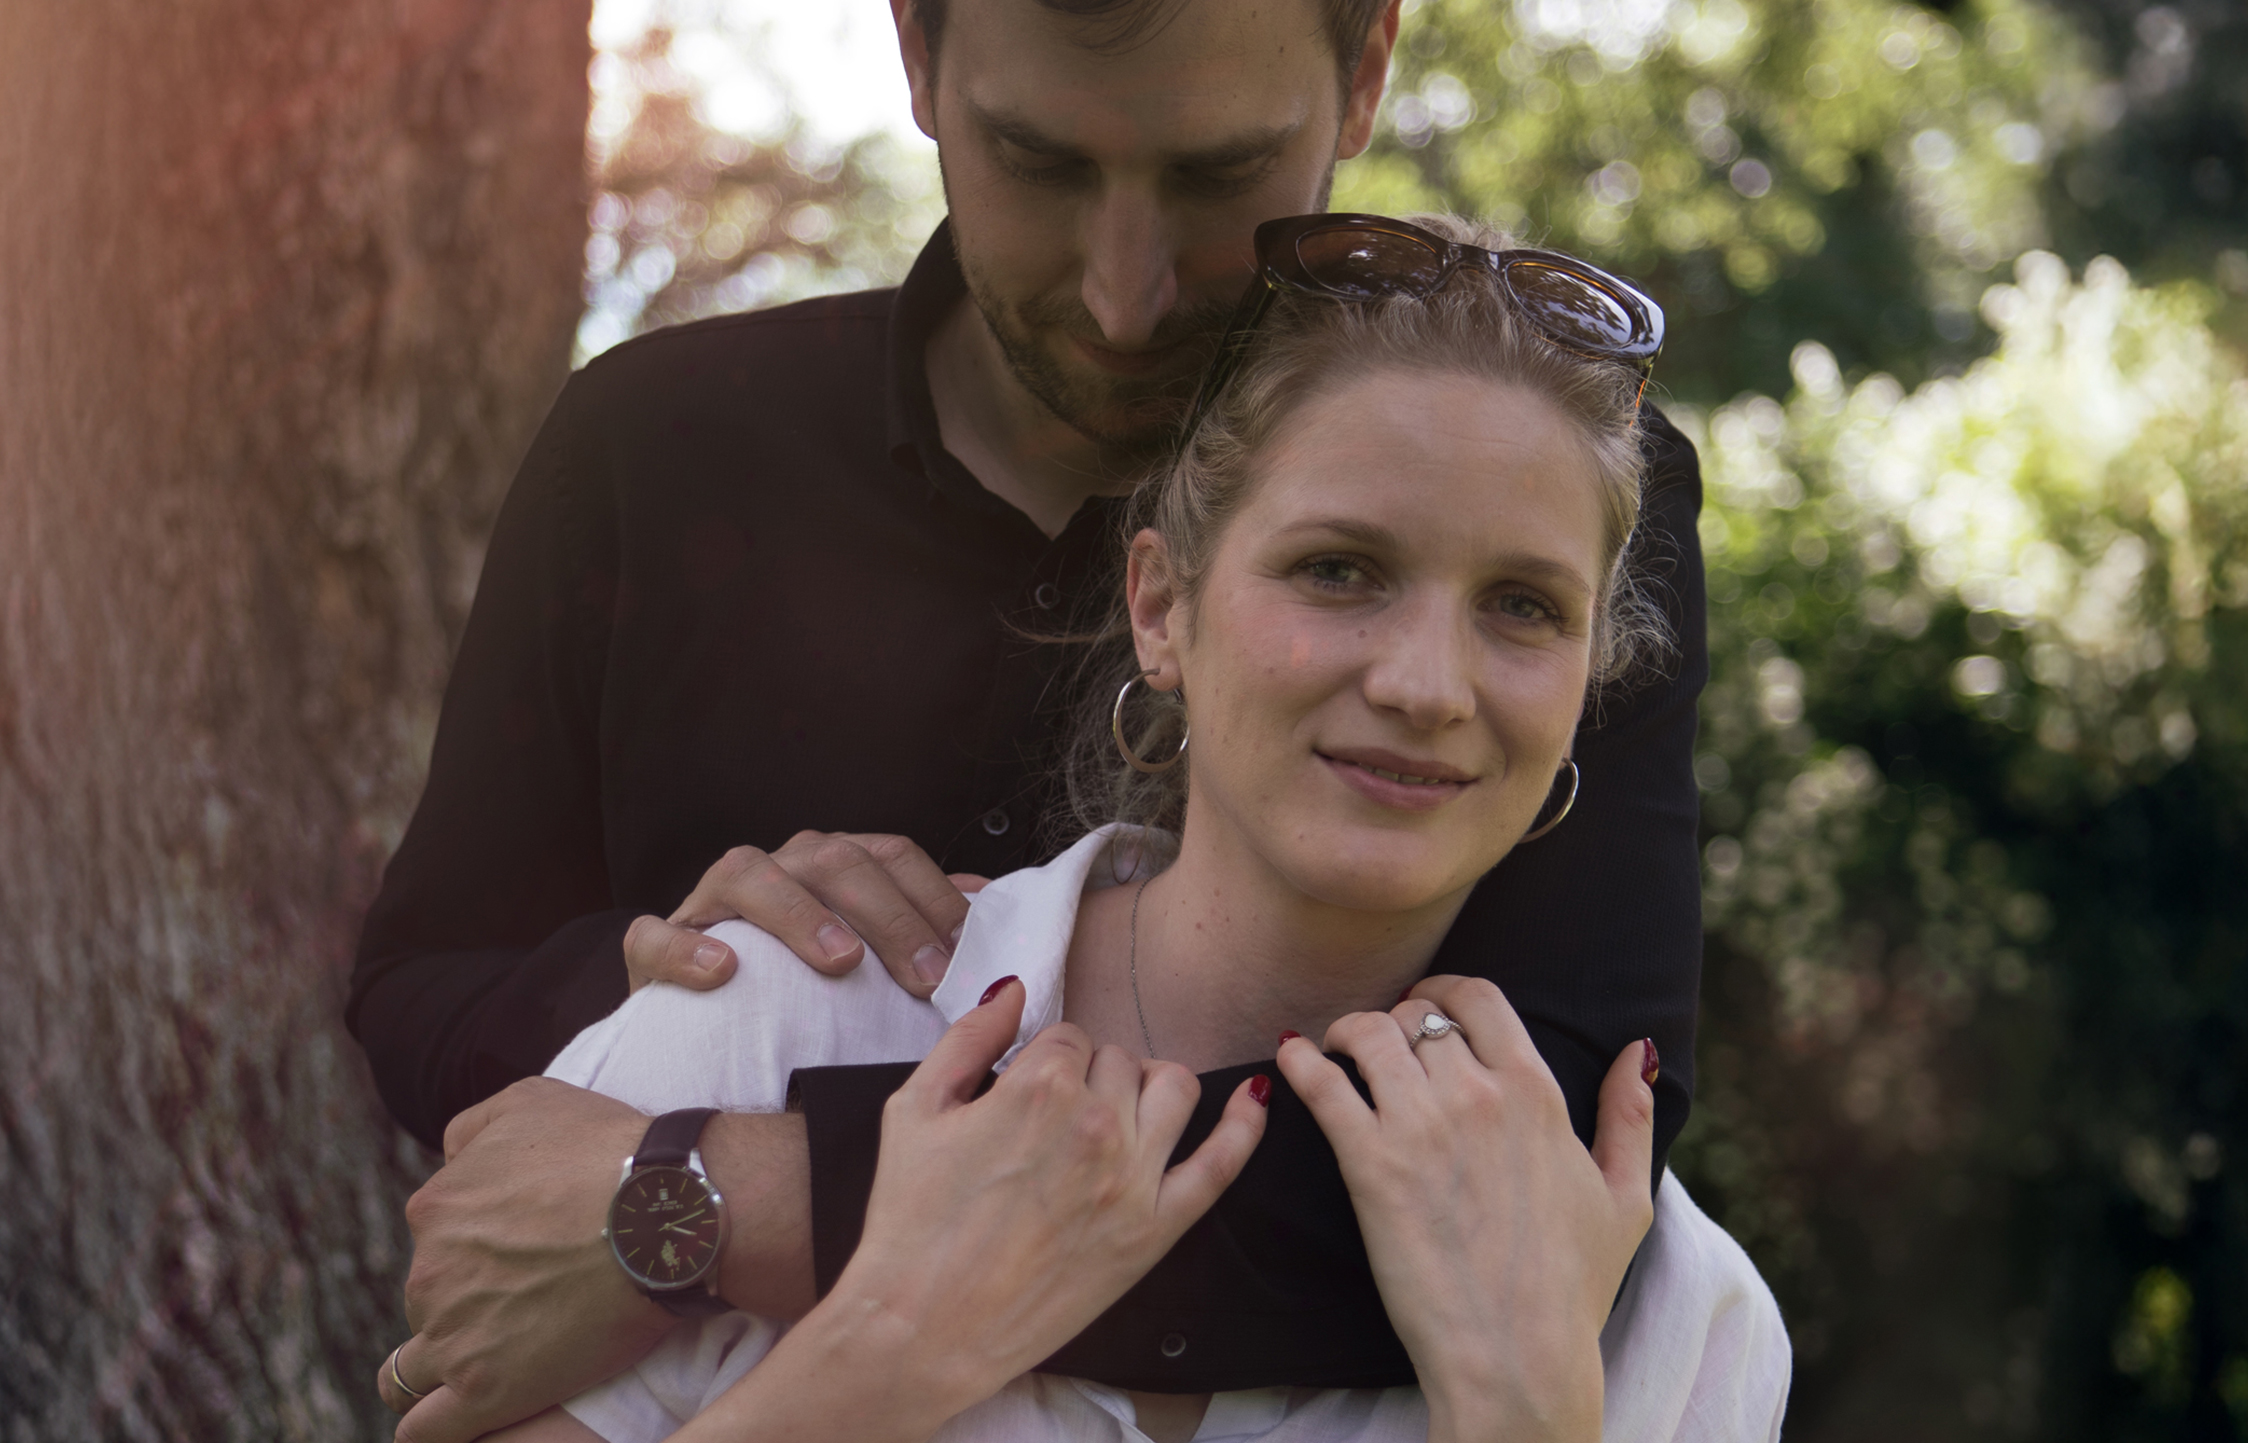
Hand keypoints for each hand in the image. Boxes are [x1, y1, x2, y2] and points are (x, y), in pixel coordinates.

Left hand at [376, 1080, 815, 1441]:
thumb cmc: (611, 1150)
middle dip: (466, 1306)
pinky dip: (436, 1427)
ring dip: (448, 1366)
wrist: (668, 1212)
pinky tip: (467, 1415)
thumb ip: (471, 1128)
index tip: (525, 1256)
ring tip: (502, 1361)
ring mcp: (454, 1336)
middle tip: (531, 1302)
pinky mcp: (484, 1390)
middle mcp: (430, 1273)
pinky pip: (426, 1430)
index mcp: (436, 1207)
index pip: (434, 1241)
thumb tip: (448, 1159)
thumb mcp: (531, 1100)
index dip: (477, 1250)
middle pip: (428, 1303)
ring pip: (411, 1371)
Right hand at [623, 831, 989, 998]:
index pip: (889, 856)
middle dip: (888, 916)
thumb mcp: (871, 963)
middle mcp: (775, 868)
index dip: (932, 899)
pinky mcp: (653, 946)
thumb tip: (989, 908)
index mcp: (828, 864)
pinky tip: (723, 971)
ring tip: (841, 962)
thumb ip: (920, 928)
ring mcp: (710, 902)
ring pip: (749, 874)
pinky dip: (687, 948)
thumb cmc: (804, 993)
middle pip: (834, 860)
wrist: (705, 1029)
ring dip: (800, 915)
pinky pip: (656, 935)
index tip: (967, 957)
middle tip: (926, 976)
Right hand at [669, 980, 1270, 1441]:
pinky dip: (1245, 1125)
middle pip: (1119, 1059)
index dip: (1045, 1061)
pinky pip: (1222, 1163)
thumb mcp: (913, 1110)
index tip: (1026, 1093)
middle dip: (1091, 1076)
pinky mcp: (1157, 1230)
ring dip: (1150, 1087)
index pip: (1068, 1036)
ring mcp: (1134, 1178)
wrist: (924, 1328)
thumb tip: (1013, 987)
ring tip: (1121, 1112)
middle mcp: (1097, 1122)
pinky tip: (1255, 1098)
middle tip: (1055, 1120)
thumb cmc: (911, 1222)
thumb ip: (968, 1037)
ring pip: (1175, 1089)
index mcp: (1038, 1086)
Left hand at [1276, 977, 1655, 1442]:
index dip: (1443, 991)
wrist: (1517, 1356)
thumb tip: (1639, 1050)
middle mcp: (1478, 1095)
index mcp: (1536, 1093)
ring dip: (1348, 1032)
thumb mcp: (1626, 1198)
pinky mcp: (1371, 1164)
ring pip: (1370, 1036)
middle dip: (1397, 1021)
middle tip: (1380, 1042)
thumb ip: (1630, 1115)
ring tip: (1335, 1048)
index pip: (1479, 999)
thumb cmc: (1571, 1287)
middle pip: (1418, 1018)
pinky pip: (1322, 1086)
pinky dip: (1300, 1062)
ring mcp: (1421, 1125)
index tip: (1423, 1001)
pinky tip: (1289, 1055)